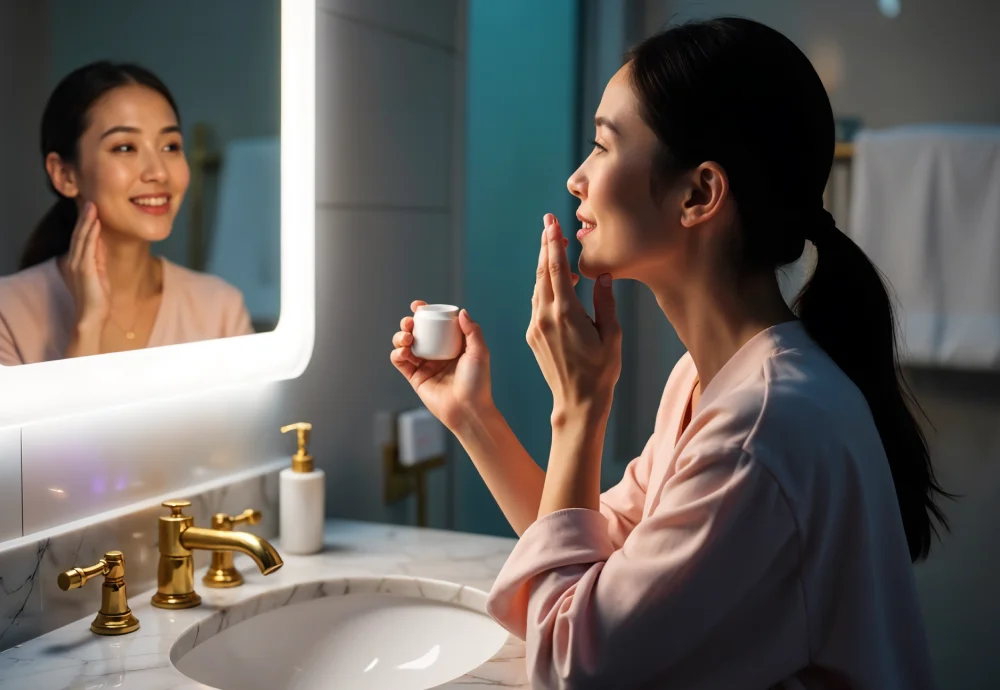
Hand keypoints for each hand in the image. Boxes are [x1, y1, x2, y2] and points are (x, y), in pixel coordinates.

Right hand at [63, 201, 110, 328]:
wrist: (92, 315)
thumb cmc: (97, 296)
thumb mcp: (100, 271)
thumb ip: (99, 256)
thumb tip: (101, 240)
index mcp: (77, 261)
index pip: (80, 237)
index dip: (85, 222)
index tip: (91, 207)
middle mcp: (73, 260)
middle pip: (79, 234)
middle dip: (85, 217)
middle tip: (90, 200)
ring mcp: (77, 265)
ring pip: (82, 238)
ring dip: (87, 221)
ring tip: (92, 207)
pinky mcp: (84, 270)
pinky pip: (88, 248)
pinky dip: (92, 235)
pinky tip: (95, 224)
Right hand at [390, 301, 493, 431]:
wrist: (468, 409)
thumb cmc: (477, 382)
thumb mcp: (479, 352)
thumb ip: (472, 330)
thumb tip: (461, 311)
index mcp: (451, 345)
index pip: (435, 324)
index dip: (424, 313)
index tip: (418, 306)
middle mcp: (436, 353)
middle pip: (416, 332)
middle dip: (408, 323)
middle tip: (410, 323)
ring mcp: (424, 365)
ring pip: (404, 345)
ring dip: (400, 337)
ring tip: (407, 339)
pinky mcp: (415, 378)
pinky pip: (400, 362)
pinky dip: (397, 354)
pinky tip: (403, 352)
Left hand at [527, 213, 620, 424]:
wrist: (577, 402)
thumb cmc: (601, 372)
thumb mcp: (611, 335)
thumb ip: (605, 303)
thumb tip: (600, 275)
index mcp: (565, 314)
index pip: (557, 270)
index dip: (554, 243)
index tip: (551, 223)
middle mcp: (545, 317)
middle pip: (542, 273)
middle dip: (546, 246)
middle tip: (548, 223)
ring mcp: (536, 327)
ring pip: (537, 287)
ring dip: (543, 265)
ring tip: (551, 245)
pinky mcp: (533, 336)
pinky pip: (536, 303)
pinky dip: (543, 286)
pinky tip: (552, 280)